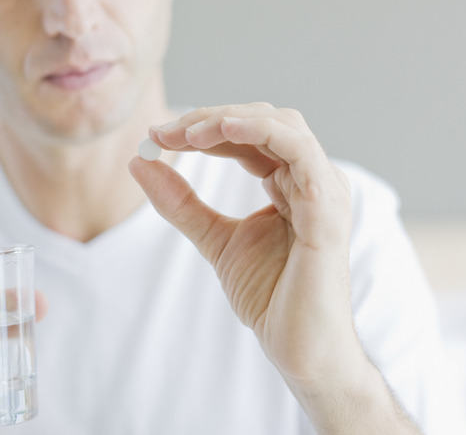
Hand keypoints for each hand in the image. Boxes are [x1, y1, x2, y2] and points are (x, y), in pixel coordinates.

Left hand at [129, 103, 419, 432]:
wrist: (298, 346)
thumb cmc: (270, 295)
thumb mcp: (213, 239)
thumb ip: (180, 203)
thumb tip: (139, 163)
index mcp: (290, 183)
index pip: (247, 137)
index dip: (202, 129)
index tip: (157, 136)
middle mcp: (311, 178)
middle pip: (262, 121)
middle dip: (210, 119)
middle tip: (164, 132)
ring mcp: (323, 190)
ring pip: (281, 125)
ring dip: (229, 121)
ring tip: (187, 133)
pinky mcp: (326, 208)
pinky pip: (298, 152)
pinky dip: (261, 132)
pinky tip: (223, 131)